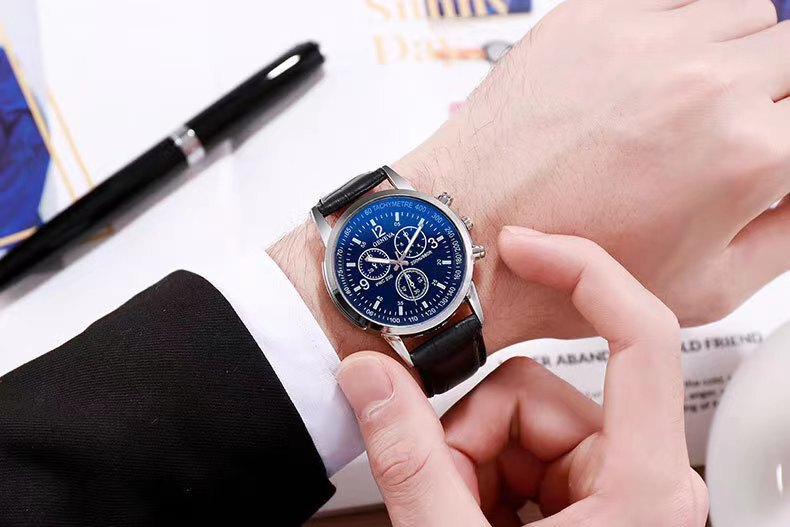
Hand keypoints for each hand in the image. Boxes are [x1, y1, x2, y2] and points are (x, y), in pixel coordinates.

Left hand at [271, 0, 789, 359]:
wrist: (467, 237)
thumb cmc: (562, 274)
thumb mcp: (706, 288)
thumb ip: (789, 233)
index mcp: (748, 153)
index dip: (788, 138)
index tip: (771, 146)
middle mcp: (705, 83)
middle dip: (774, 94)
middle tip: (733, 131)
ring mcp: (646, 41)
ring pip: (743, 15)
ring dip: (735, 54)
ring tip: (691, 104)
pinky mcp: (593, 18)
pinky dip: (679, 32)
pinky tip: (651, 75)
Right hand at [337, 229, 707, 525]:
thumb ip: (407, 457)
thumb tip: (365, 378)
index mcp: (643, 486)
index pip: (638, 334)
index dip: (581, 271)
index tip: (524, 248)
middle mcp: (642, 481)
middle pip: (536, 391)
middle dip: (470, 436)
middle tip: (444, 494)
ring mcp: (614, 492)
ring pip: (521, 422)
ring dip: (472, 465)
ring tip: (459, 519)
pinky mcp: (587, 502)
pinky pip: (522, 452)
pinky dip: (484, 479)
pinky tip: (476, 521)